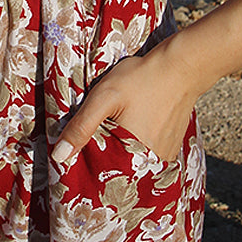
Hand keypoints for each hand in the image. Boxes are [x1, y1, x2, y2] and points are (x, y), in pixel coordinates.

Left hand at [50, 36, 197, 167]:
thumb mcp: (105, 97)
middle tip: (100, 138)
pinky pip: (149, 158)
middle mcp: (150, 162)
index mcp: (131, 154)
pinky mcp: (172, 149)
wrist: (182, 68)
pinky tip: (136, 129)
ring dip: (123, 154)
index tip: (79, 158)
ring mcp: (164, 157)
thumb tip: (58, 157)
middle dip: (105, 160)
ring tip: (119, 131)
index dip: (88, 166)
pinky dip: (139, 149)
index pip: (101, 173)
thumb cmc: (141, 79)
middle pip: (119, 170)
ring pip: (134, 164)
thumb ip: (82, 126)